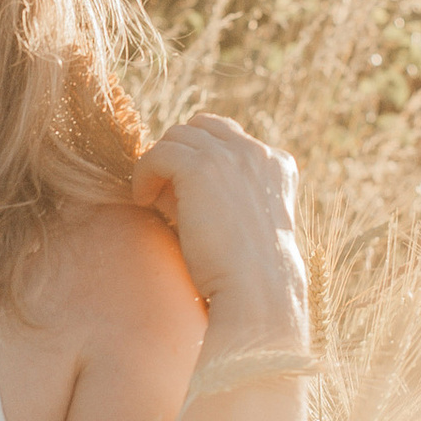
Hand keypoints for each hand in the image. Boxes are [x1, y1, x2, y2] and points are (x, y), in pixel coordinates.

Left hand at [130, 110, 306, 338]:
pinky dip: (144, 174)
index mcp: (278, 165)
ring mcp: (232, 156)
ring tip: (151, 199)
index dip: (200, 157)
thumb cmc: (247, 273)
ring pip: (177, 137)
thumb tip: (163, 180)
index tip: (183, 188)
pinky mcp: (202, 168)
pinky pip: (158, 153)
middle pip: (201, 127)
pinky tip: (143, 201)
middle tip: (162, 189)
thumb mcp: (237, 222)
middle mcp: (258, 153)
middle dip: (179, 154)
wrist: (257, 293)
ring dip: (160, 164)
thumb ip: (212, 194)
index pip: (229, 137)